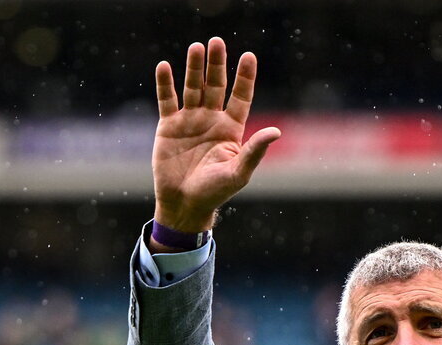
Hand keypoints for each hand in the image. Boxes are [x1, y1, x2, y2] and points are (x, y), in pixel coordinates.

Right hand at [151, 37, 280, 234]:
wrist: (185, 204)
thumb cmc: (215, 192)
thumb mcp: (238, 172)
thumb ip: (255, 150)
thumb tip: (276, 131)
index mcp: (231, 129)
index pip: (240, 97)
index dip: (245, 77)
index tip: (249, 56)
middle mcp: (211, 120)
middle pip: (215, 85)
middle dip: (217, 65)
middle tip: (217, 42)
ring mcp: (190, 121)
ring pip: (192, 87)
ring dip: (194, 68)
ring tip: (196, 47)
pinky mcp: (169, 126)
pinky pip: (167, 100)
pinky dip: (165, 84)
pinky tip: (165, 67)